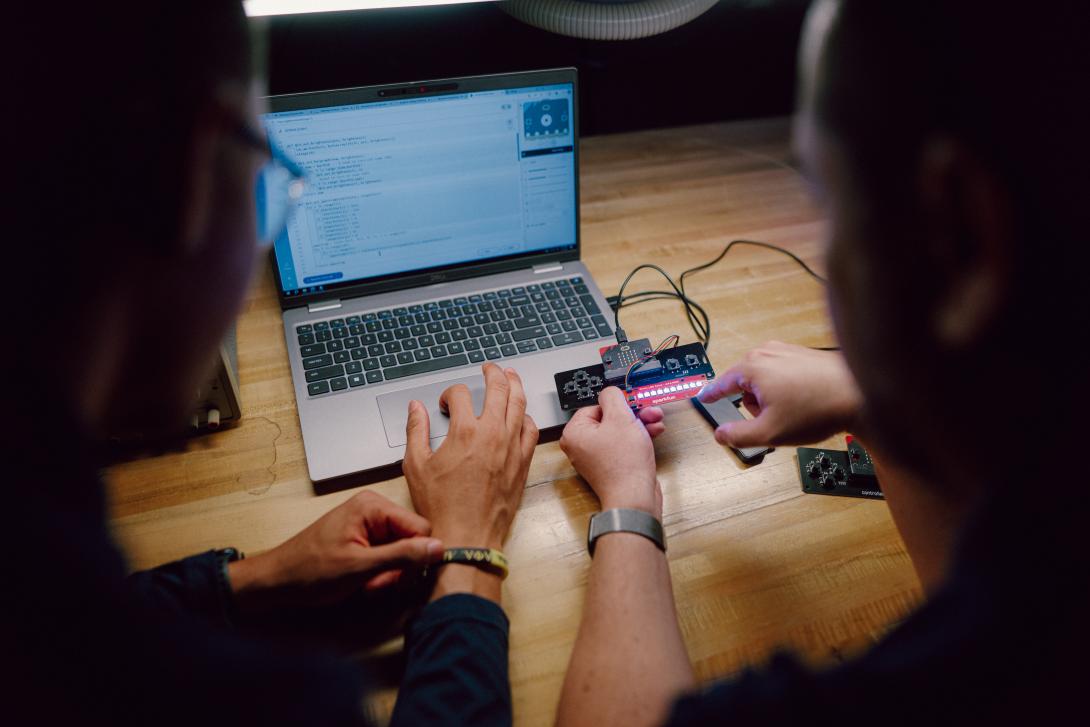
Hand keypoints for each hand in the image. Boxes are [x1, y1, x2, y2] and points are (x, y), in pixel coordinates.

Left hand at [228, 491, 442, 611]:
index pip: (420, 528)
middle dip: (397, 569)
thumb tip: (438, 548)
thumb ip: (401, 556)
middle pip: (412, 541)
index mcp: (373, 506)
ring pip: (401, 553)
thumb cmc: (309, 571)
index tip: (398, 577)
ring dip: (387, 575)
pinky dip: (378, 574)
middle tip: (374, 583)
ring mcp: (369, 525)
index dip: (416, 557)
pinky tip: (361, 582)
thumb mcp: (359, 567)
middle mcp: (374, 510)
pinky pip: (387, 557)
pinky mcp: (365, 540)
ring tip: (363, 583)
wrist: (277, 581)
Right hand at [403, 364, 538, 600]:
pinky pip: (531, 430)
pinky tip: (520, 416)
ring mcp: (512, 447)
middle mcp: (493, 434)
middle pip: (499, 388)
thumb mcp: (416, 466)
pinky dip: (526, 417)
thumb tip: (415, 408)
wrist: (467, 536)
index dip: (451, 393)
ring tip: (511, 377)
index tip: (448, 403)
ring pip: (520, 404)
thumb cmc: (441, 507)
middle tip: (489, 368)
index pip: (462, 394)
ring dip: (515, 385)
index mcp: (465, 432)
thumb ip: (416, 431)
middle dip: (493, 372)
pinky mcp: (523, 462)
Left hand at [559, 387, 664, 517]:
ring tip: (655, 422)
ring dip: (639, 424)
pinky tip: (653, 434)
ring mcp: (596, 458)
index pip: (595, 406)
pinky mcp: (611, 467)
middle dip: (633, 414)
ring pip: (619, 431)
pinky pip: (622, 445)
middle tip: (648, 412)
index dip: (617, 405)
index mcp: (574, 433)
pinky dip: (637, 438)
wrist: (635, 497)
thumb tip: (610, 392)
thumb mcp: (621, 418)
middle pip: (609, 419)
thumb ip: (613, 397)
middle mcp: (581, 446)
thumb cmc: (624, 464)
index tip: (631, 404)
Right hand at [698, 341, 862, 447]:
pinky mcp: (801, 354)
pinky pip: (781, 374)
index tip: (702, 399)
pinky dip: (786, 389)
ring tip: (794, 411)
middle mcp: (765, 353)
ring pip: (763, 381)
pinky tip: (805, 401)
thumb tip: (720, 435)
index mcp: (751, 368)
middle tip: (774, 420)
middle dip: (753, 405)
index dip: (710, 397)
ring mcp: (784, 351)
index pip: (720, 384)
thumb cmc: (817, 409)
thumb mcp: (770, 432)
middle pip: (743, 385)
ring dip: (771, 398)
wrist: (860, 394)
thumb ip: (738, 435)